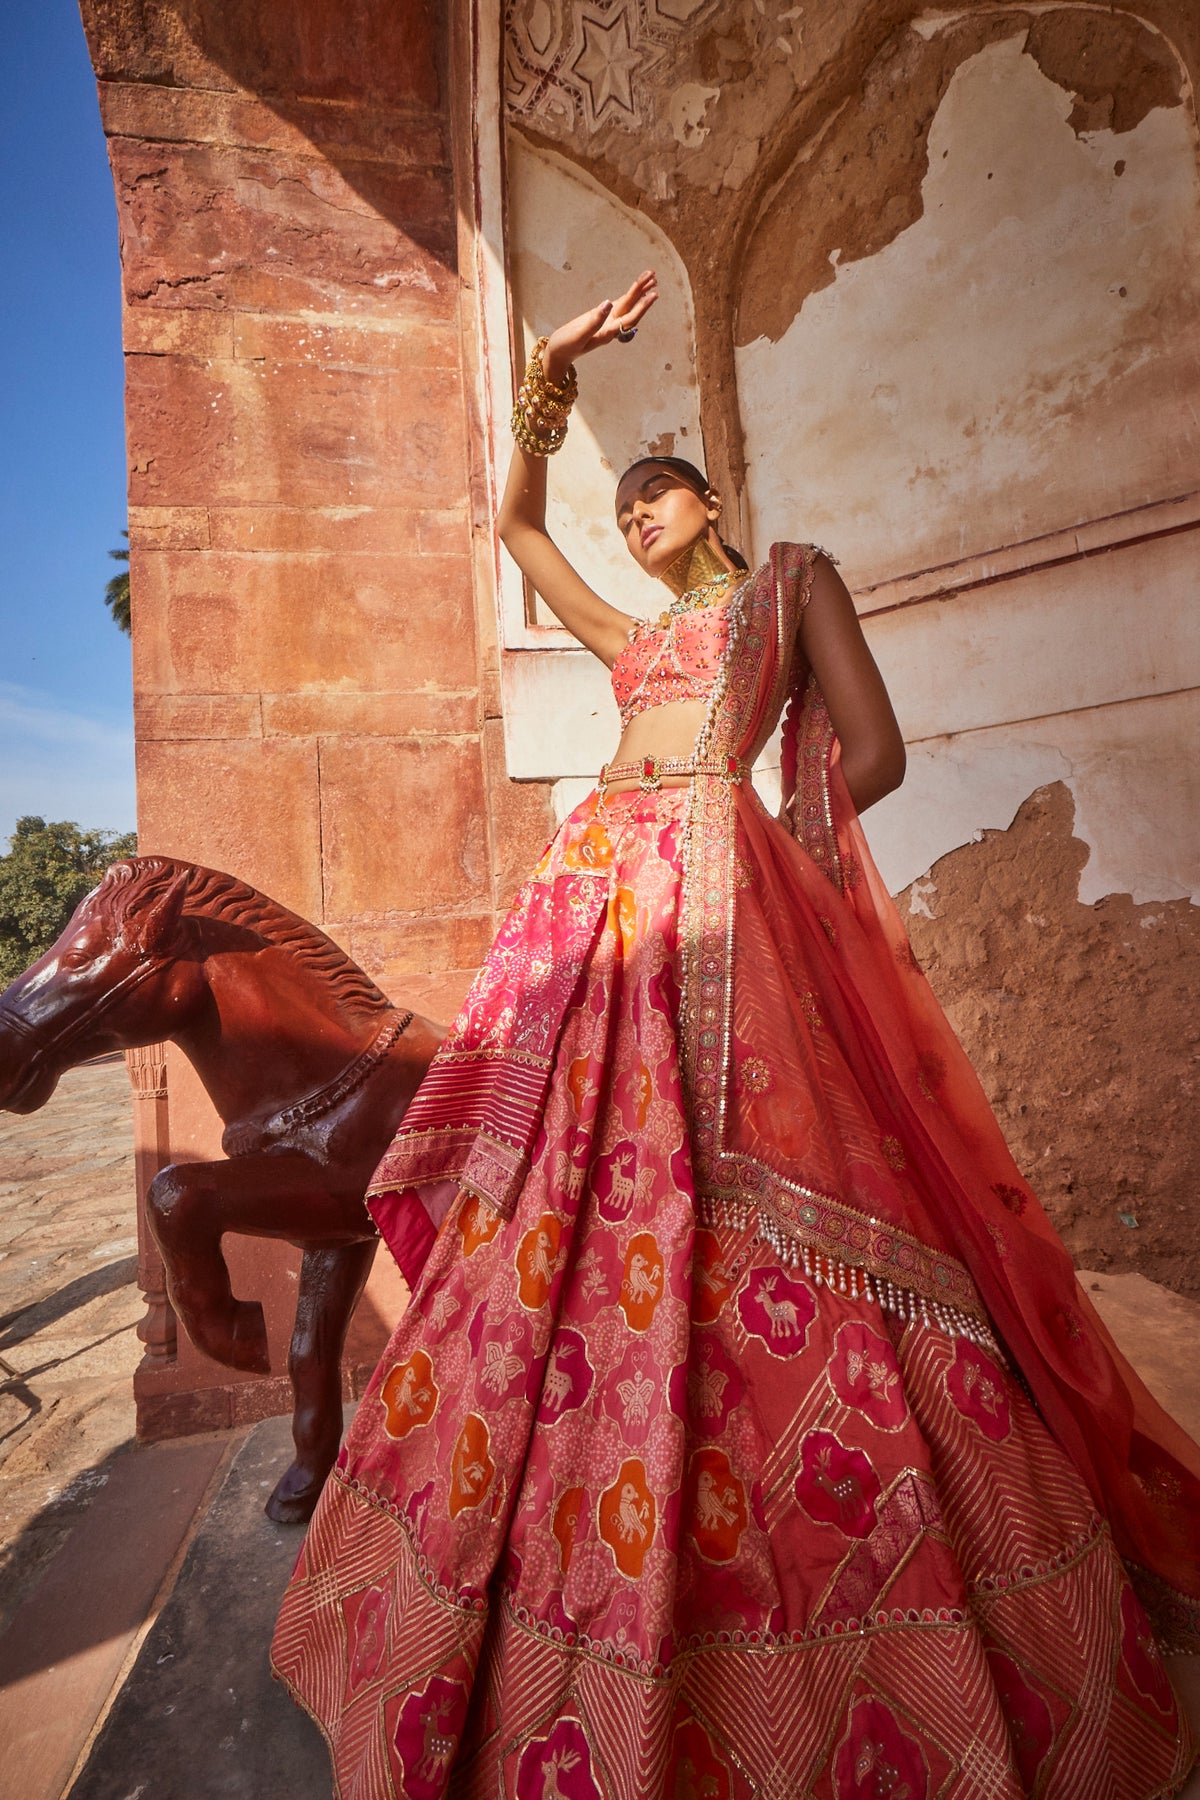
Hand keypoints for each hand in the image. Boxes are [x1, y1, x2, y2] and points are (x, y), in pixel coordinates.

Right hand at [543, 270, 657, 381]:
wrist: (557, 354)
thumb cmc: (565, 347)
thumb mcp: (578, 335)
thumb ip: (594, 321)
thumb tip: (608, 303)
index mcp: (608, 332)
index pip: (629, 318)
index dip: (642, 306)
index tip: (653, 294)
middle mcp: (611, 327)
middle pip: (631, 309)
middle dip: (643, 293)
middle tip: (654, 276)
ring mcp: (607, 322)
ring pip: (626, 305)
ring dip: (638, 292)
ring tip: (651, 278)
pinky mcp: (600, 318)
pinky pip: (618, 305)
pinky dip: (628, 296)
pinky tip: (636, 290)